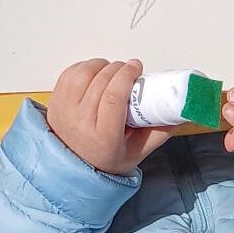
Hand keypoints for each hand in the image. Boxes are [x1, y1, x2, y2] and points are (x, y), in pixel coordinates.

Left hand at [46, 58, 175, 175]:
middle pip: (101, 82)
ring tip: (111, 71)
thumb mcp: (137, 151)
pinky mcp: (55, 101)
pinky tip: (95, 73)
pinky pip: (69, 74)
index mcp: (103, 137)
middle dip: (118, 69)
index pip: (114, 97)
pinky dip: (85, 68)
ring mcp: (64, 111)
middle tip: (129, 69)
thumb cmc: (105, 158)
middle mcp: (79, 123)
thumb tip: (178, 112)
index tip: (137, 67)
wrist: (72, 166)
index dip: (126, 76)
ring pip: (83, 74)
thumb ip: (158, 132)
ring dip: (101, 66)